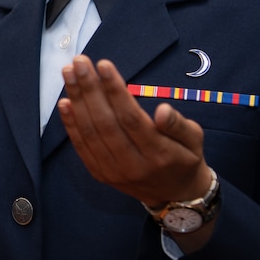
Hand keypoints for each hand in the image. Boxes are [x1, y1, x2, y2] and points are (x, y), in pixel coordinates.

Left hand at [57, 55, 211, 208]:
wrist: (175, 196)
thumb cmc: (185, 159)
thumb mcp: (194, 140)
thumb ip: (178, 124)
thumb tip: (161, 110)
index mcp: (158, 154)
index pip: (131, 117)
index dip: (114, 90)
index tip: (103, 65)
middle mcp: (132, 165)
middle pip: (105, 123)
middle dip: (89, 89)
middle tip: (79, 62)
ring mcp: (113, 172)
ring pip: (90, 132)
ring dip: (77, 100)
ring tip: (69, 73)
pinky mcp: (100, 174)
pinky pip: (82, 147)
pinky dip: (70, 124)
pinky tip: (64, 102)